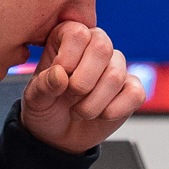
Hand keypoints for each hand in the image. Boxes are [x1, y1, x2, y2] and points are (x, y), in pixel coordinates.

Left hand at [21, 21, 144, 153]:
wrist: (59, 134)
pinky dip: (114, 111)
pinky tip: (101, 115)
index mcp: (69, 37)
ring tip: (79, 112)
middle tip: (70, 97)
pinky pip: (135, 94)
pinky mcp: (132, 88)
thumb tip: (60, 75)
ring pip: (115, 76)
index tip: (57, 79)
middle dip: (82, 82)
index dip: (67, 60)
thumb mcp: (34, 98)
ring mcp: (117, 66)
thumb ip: (44, 85)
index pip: (78, 34)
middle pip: (102, 48)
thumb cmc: (45, 106)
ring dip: (93, 104)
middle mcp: (96, 45)